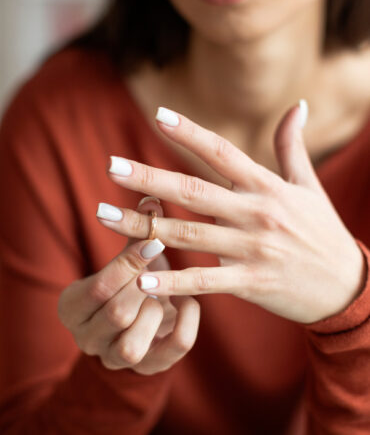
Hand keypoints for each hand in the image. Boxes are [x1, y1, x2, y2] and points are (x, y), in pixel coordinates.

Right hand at [58, 197, 199, 373]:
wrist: (135, 321)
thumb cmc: (127, 280)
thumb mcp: (126, 258)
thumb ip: (136, 232)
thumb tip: (151, 199)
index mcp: (72, 308)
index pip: (98, 288)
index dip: (128, 262)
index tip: (153, 239)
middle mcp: (88, 339)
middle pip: (116, 314)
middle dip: (143, 284)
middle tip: (162, 259)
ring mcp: (118, 359)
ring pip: (132, 346)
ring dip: (155, 311)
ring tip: (166, 290)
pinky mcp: (150, 367)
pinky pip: (172, 352)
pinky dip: (187, 323)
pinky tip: (189, 300)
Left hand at [102, 102, 365, 323]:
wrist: (347, 285)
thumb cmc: (323, 231)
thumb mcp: (310, 186)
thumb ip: (292, 146)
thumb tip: (298, 104)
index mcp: (267, 186)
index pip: (222, 152)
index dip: (190, 133)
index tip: (158, 115)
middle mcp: (256, 213)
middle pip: (193, 191)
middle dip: (148, 178)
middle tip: (110, 166)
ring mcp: (252, 249)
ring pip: (189, 234)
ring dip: (143, 228)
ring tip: (103, 216)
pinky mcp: (251, 283)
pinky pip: (205, 281)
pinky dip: (173, 281)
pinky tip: (140, 278)